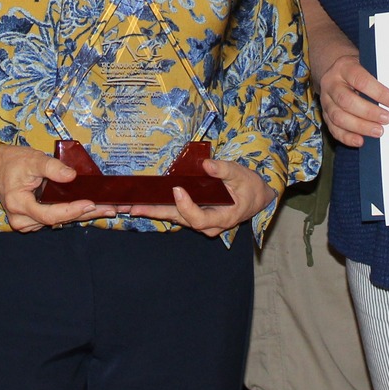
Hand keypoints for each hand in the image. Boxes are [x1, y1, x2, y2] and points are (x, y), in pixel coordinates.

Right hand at [0, 143, 116, 232]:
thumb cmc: (13, 161)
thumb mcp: (33, 159)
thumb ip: (52, 167)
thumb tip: (72, 176)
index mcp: (19, 204)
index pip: (50, 214)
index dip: (71, 210)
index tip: (91, 203)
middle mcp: (22, 219)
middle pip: (58, 220)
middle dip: (86, 214)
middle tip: (112, 210)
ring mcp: (27, 222)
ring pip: (59, 221)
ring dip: (82, 214)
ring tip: (107, 209)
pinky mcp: (33, 220)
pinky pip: (55, 218)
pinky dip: (72, 212)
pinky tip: (90, 208)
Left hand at [127, 158, 274, 237]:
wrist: (256, 198)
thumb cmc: (249, 186)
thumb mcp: (241, 174)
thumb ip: (224, 170)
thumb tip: (206, 164)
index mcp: (222, 217)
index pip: (198, 218)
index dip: (186, 206)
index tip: (176, 189)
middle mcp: (209, 224)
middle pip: (179, 220)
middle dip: (156, 213)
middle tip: (134, 208)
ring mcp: (201, 222)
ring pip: (175, 218)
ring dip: (153, 211)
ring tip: (132, 207)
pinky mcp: (195, 215)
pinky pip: (176, 213)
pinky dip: (160, 208)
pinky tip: (144, 204)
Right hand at [317, 51, 388, 149]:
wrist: (337, 72)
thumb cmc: (358, 71)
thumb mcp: (366, 65)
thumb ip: (377, 77)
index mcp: (343, 67)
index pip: (360, 80)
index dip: (378, 92)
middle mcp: (331, 83)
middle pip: (346, 100)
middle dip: (368, 112)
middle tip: (387, 119)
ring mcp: (326, 100)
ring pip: (338, 117)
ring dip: (360, 127)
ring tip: (378, 131)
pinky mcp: (325, 114)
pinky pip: (333, 128)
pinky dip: (346, 137)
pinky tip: (360, 141)